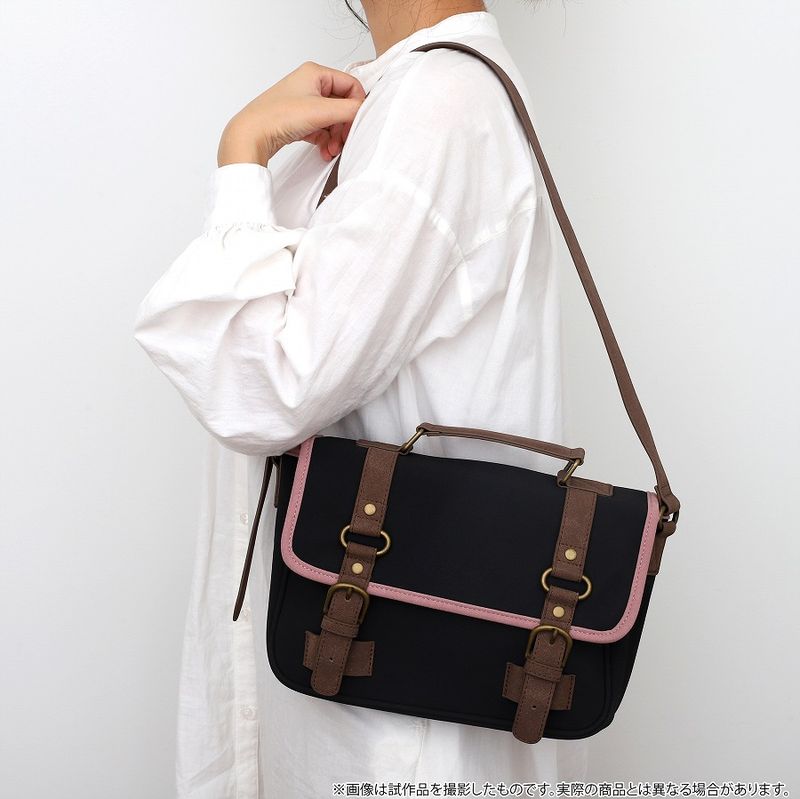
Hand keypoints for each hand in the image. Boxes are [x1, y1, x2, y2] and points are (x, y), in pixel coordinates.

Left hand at [217, 61, 366, 166]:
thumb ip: (349, 110)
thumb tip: (365, 111)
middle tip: (343, 142)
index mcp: (315, 73)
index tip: (355, 124)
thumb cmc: (277, 116)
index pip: (351, 85)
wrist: (251, 135)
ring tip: (331, 150)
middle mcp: (310, 84)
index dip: (356, 106)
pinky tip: (323, 152)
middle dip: (344, 127)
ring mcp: (303, 103)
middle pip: (342, 105)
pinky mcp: (298, 119)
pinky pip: (321, 129)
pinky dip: (325, 141)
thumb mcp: (321, 111)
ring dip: (335, 137)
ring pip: (332, 120)